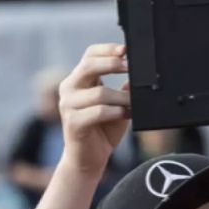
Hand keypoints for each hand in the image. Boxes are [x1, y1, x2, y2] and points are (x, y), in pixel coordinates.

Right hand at [58, 44, 130, 175]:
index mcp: (78, 80)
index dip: (108, 49)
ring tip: (133, 103)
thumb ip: (124, 89)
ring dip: (122, 97)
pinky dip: (116, 112)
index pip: (90, 55)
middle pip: (89, 66)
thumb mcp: (117, 104)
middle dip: (113, 64)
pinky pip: (98, 112)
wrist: (88, 159)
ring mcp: (68, 106)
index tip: (126, 50)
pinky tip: (125, 114)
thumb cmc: (103, 129)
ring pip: (99, 92)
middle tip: (131, 67)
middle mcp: (69, 89)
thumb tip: (140, 74)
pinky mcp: (73, 123)